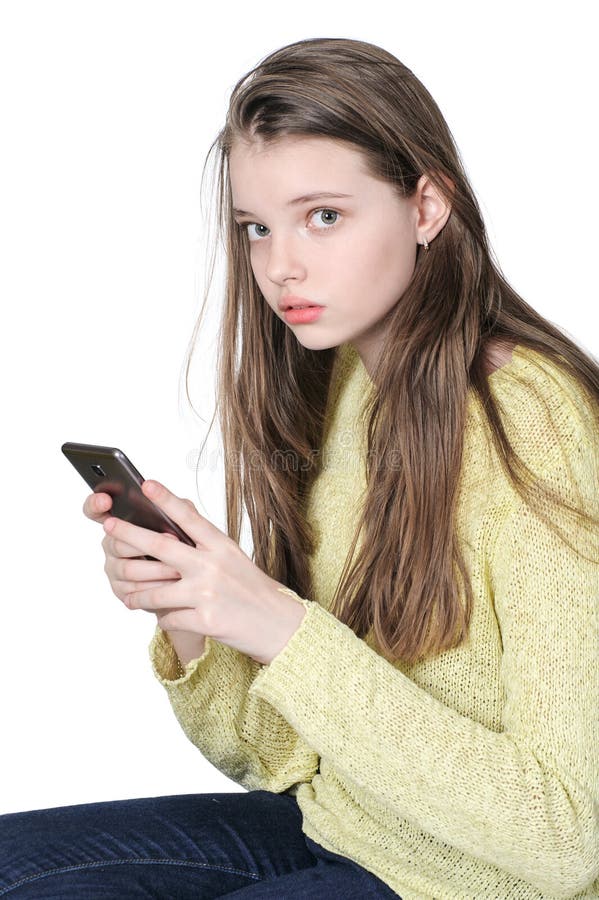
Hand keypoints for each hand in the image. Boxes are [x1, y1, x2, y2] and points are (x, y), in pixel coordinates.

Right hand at [82, 490, 185, 625]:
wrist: (186, 577)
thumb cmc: (178, 542)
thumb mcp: (179, 521)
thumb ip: (175, 508)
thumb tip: (177, 501)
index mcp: (119, 522)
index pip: (95, 510)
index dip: (95, 504)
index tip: (105, 500)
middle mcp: (111, 545)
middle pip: (117, 543)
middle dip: (145, 543)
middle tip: (171, 540)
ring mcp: (114, 569)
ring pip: (128, 569)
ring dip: (156, 569)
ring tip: (179, 568)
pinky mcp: (121, 591)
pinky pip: (134, 592)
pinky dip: (156, 588)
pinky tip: (172, 587)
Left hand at [102, 479, 306, 665]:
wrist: (279, 624)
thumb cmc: (252, 589)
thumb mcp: (232, 558)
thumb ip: (204, 546)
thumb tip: (168, 534)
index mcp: (221, 546)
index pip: (189, 517)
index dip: (167, 499)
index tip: (146, 484)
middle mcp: (212, 565)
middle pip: (161, 547)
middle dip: (130, 534)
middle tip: (108, 525)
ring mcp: (207, 593)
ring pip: (156, 591)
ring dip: (137, 595)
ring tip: (128, 597)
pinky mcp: (204, 620)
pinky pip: (168, 618)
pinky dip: (163, 620)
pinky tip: (166, 619)